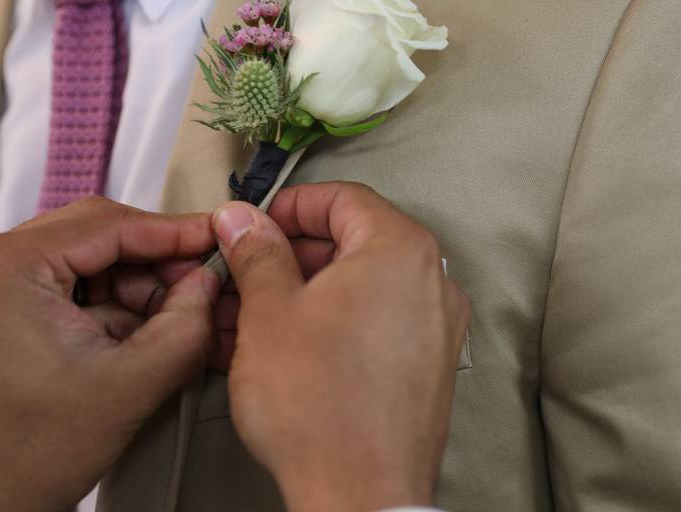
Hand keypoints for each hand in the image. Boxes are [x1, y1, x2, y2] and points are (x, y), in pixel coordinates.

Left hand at [0, 198, 219, 511]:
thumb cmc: (22, 455)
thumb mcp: (129, 385)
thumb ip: (185, 325)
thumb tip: (209, 283)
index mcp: (9, 265)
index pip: (111, 223)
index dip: (175, 231)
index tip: (217, 237)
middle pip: (98, 235)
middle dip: (156, 262)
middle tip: (202, 285)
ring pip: (87, 260)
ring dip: (135, 286)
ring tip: (172, 322)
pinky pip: (69, 286)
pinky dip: (110, 305)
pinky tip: (139, 334)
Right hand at [213, 183, 470, 511]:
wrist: (359, 495)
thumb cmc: (316, 402)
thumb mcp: (269, 312)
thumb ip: (257, 253)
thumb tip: (243, 219)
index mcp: (399, 250)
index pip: (343, 198)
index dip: (290, 207)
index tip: (253, 227)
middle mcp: (433, 280)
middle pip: (354, 241)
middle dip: (292, 255)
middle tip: (246, 275)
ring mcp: (437, 327)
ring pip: (362, 286)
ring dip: (308, 292)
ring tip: (255, 317)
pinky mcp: (429, 368)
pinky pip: (378, 323)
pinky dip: (335, 322)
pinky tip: (291, 347)